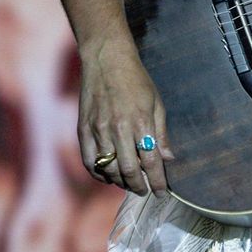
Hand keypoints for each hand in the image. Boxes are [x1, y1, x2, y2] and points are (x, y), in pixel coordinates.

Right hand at [77, 43, 173, 194]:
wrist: (106, 59)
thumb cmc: (136, 79)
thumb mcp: (156, 103)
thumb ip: (161, 133)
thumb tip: (168, 158)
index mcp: (141, 122)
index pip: (151, 162)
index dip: (158, 181)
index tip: (161, 192)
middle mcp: (118, 129)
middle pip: (129, 171)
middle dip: (139, 186)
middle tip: (145, 191)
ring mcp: (98, 130)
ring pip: (109, 169)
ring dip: (120, 182)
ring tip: (129, 184)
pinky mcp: (83, 129)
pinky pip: (89, 161)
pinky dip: (99, 174)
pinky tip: (108, 176)